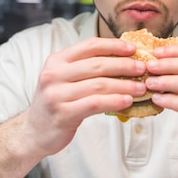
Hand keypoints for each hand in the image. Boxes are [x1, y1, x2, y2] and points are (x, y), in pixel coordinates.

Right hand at [23, 37, 147, 156]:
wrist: (34, 132)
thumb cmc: (57, 103)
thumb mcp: (64, 79)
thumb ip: (86, 69)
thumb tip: (123, 59)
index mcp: (57, 60)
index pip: (89, 46)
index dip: (114, 45)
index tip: (134, 48)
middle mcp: (54, 74)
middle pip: (97, 64)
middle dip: (124, 65)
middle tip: (143, 68)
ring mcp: (57, 94)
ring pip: (99, 84)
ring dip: (124, 85)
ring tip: (142, 88)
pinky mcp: (63, 113)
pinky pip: (95, 103)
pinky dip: (115, 101)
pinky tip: (128, 101)